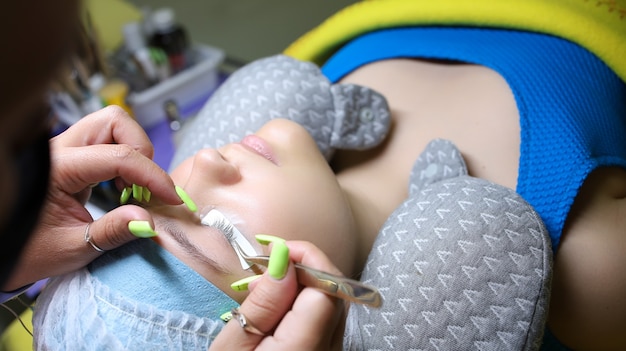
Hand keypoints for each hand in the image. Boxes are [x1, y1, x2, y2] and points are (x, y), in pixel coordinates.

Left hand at [3, 106, 182, 289]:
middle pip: (115, 121)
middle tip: (148, 188)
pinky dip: (126, 161)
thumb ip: (111, 232)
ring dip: (135, 153)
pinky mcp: (73, 157)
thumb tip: (149, 221)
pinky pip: (108, 143)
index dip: (152, 175)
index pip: (117, 156)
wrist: (4, 249)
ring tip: (137, 190)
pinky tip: (125, 189)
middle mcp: (60, 150)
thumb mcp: (71, 249)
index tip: (172, 198)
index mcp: (57, 169)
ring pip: (114, 126)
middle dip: (142, 150)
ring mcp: (66, 150)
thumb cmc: (28, 251)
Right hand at [210, 241, 344, 350]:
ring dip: (308, 283)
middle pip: (337, 295)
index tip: (274, 249)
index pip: (327, 290)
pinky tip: (280, 306)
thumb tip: (285, 257)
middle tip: (268, 263)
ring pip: (335, 306)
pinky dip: (308, 303)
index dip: (307, 260)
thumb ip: (265, 301)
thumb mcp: (233, 346)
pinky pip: (328, 321)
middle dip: (308, 267)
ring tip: (269, 283)